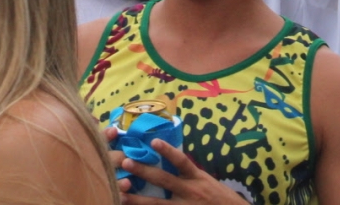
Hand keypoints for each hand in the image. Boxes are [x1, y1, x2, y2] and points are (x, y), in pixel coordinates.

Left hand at [121, 138, 246, 202]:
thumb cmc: (219, 198)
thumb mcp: (206, 182)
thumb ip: (189, 174)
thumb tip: (170, 160)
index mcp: (197, 178)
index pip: (181, 161)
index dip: (168, 151)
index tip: (154, 141)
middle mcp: (190, 192)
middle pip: (164, 180)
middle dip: (143, 171)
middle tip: (125, 162)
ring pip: (157, 204)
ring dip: (137, 199)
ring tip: (120, 193)